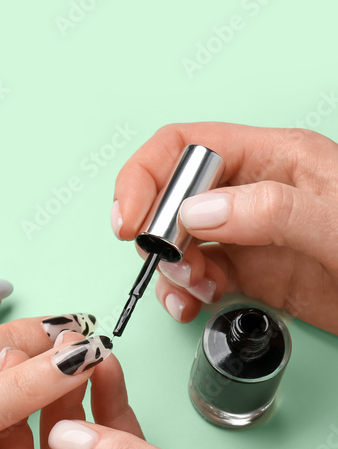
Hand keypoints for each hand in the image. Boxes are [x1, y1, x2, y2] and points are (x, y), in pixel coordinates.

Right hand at [112, 123, 337, 332]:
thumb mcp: (336, 222)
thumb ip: (269, 210)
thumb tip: (197, 212)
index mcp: (273, 157)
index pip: (185, 146)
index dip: (146, 176)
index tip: (130, 220)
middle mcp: (255, 192)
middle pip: (174, 195)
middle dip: (157, 230)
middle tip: (167, 261)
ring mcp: (252, 235)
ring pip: (181, 240)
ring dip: (169, 266)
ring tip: (187, 289)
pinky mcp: (256, 275)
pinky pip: (201, 276)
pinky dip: (185, 291)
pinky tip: (195, 302)